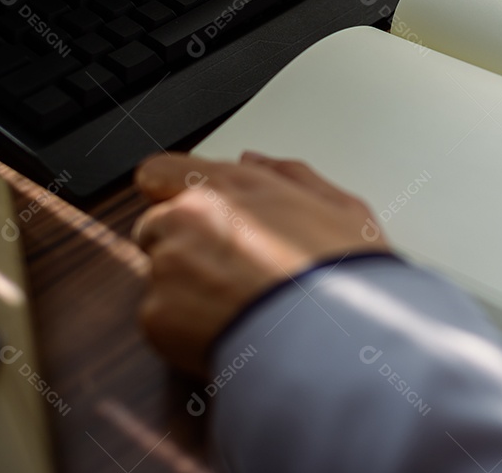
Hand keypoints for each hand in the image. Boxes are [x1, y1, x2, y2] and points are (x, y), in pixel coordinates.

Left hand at [132, 152, 388, 376]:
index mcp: (232, 186)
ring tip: (234, 307)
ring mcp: (169, 266)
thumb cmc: (345, 277)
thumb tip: (253, 161)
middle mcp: (191, 217)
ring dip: (183, 287)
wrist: (332, 340)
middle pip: (156, 225)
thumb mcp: (342, 210)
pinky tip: (227, 332)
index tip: (189, 212)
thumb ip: (291, 176)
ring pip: (157, 273)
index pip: (161, 172)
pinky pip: (159, 318)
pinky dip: (184, 328)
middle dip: (182, 245)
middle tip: (228, 272)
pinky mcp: (157, 315)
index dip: (170, 193)